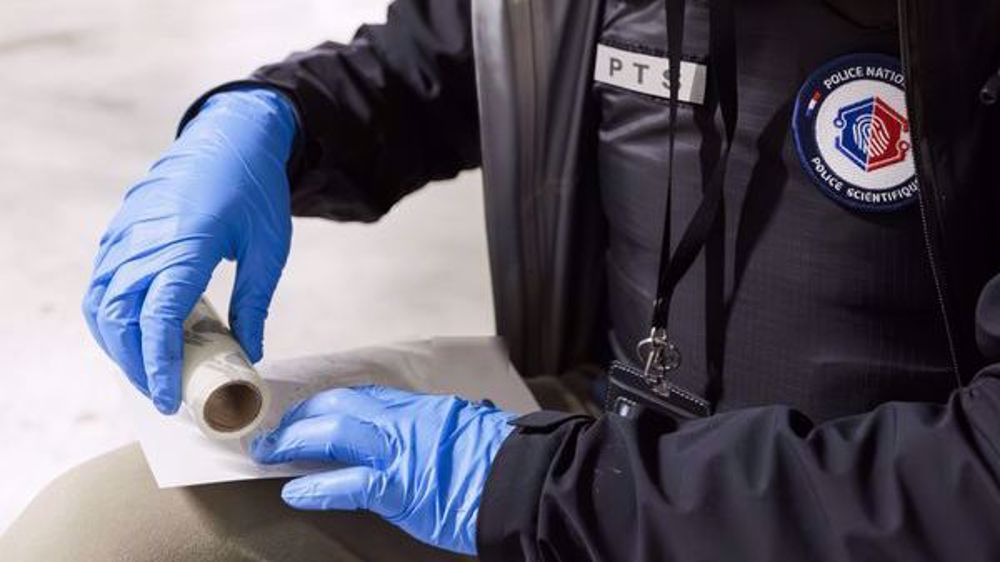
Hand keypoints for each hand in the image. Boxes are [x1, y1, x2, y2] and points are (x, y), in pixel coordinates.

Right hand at [82, 88, 296, 413]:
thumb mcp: (269, 250)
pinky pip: (100, 280)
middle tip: (163, 395)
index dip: (159, 365)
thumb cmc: (255, 190)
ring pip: (102, 302)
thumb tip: (249, 352)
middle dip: (136, 364)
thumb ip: (254, 303)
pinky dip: (109, 314)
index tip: (170, 398)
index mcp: (186, 246)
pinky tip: (132, 333)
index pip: (157, 320)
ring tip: (148, 370)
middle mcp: (145, 240)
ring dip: (117, 343)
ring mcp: (126, 233)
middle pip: (120, 319)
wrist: (232, 136)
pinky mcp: (120, 229)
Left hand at [251, 386, 516, 554]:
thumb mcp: (472, 431)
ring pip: (333, 433)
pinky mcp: (398, 486)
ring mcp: (400, 450)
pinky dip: (315, 485)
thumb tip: (439, 432)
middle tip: (275, 428)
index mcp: (425, 407)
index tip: (309, 409)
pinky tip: (294, 490)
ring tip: (269, 451)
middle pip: (340, 405)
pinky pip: (345, 482)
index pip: (365, 396)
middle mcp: (407, 420)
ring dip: (294, 441)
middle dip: (302, 415)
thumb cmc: (506, 462)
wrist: (528, 482)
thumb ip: (444, 429)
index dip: (329, 403)